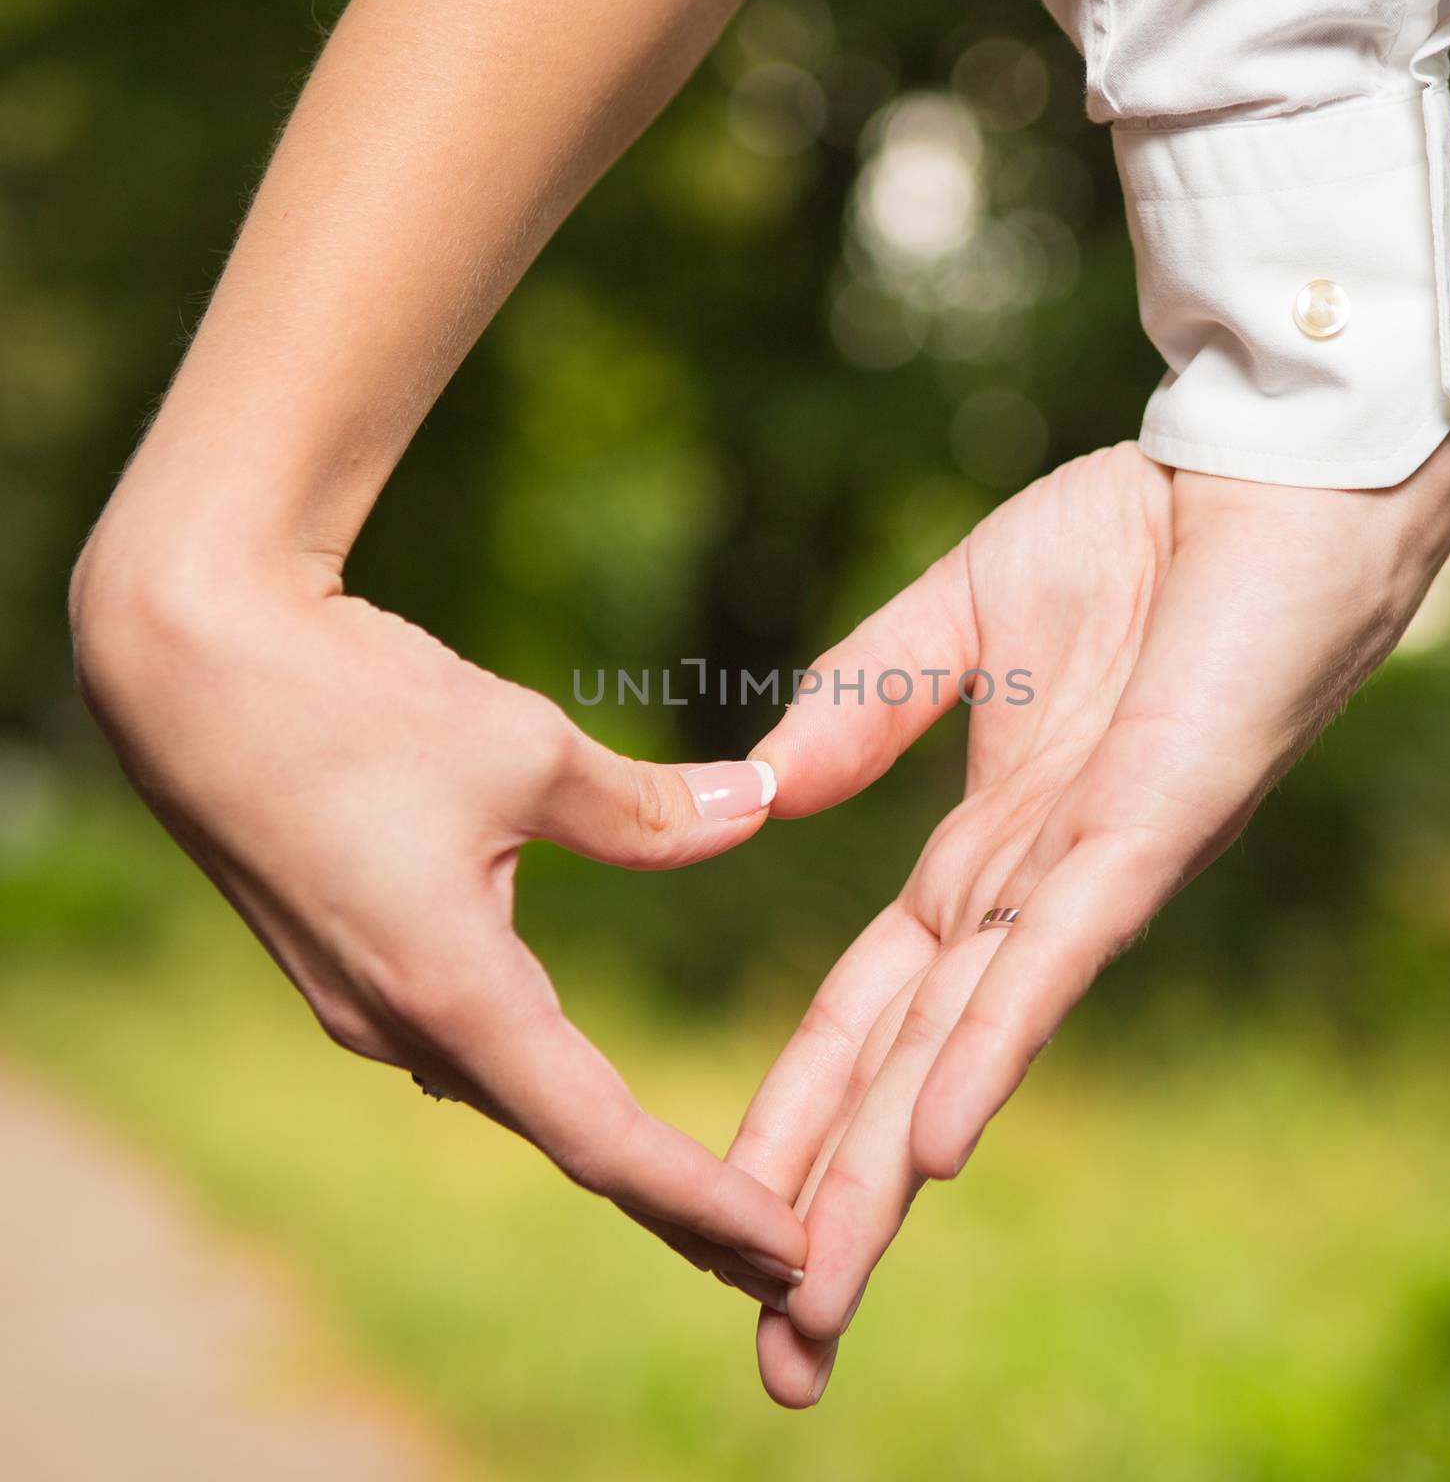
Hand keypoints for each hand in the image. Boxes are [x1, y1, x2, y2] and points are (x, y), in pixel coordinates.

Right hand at [69, 544, 805, 1308]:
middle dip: (670, 1196)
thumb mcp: (525, 750)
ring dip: (598, 1133)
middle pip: (559, 1131)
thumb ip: (648, 808)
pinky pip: (457, 1040)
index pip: (601, 1135)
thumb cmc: (354, 701)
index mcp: (450, 989)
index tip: (792, 1257)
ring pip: (506, 1086)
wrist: (189, 660)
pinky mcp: (341, 962)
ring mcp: (357, 1000)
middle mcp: (396, 1023)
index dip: (702, 1200)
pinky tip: (567, 1072)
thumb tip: (758, 808)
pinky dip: (536, 1071)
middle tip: (777, 1253)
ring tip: (689, 1184)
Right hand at [727, 428, 1449, 1402]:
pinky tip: (934, 1145)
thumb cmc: (1132, 537)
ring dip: (890, 1182)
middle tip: (777, 1359)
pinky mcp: (1152, 823)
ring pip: (969, 1049)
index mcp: (987, 849)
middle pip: (908, 1072)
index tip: (733, 1210)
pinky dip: (993, 1048)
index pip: (871, 1006)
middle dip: (835, 1211)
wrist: (1265, 469)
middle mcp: (1031, 891)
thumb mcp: (956, 616)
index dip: (801, 1111)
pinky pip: (1061, 951)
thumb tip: (766, 795)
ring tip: (818, 1303)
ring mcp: (1091, 870)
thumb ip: (865, 698)